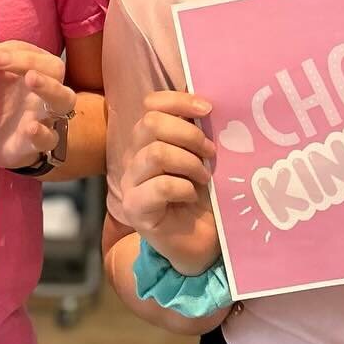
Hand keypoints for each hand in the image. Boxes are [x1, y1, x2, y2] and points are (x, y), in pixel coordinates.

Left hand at [0, 40, 74, 170]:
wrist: (3, 142)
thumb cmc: (2, 105)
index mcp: (34, 68)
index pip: (21, 50)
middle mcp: (46, 88)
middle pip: (51, 66)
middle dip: (26, 59)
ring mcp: (47, 115)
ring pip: (63, 97)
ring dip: (47, 86)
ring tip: (31, 79)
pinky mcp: (43, 142)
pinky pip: (50, 137)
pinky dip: (41, 132)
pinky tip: (30, 128)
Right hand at [115, 90, 219, 271]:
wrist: (203, 243)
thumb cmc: (205, 197)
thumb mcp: (205, 158)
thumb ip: (201, 133)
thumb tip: (212, 106)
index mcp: (150, 140)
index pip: (151, 104)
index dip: (178, 100)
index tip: (208, 109)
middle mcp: (134, 158)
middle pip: (150, 123)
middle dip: (188, 134)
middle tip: (211, 153)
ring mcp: (131, 183)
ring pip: (155, 154)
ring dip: (189, 163)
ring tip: (205, 178)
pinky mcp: (135, 208)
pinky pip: (159, 186)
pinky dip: (184, 188)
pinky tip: (193, 196)